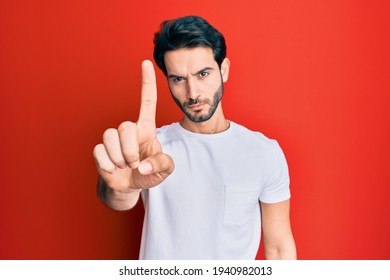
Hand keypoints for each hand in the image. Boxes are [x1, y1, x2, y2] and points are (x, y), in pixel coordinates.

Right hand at [93, 60, 173, 190]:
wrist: (129, 185)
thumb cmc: (149, 172)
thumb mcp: (164, 170)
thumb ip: (162, 165)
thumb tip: (142, 165)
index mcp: (146, 128)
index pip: (147, 101)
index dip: (147, 82)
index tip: (146, 63)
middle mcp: (129, 129)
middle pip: (124, 126)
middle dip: (130, 150)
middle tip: (134, 163)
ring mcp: (113, 138)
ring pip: (110, 136)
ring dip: (119, 158)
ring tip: (125, 166)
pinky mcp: (100, 149)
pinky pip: (99, 151)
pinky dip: (108, 165)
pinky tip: (113, 169)